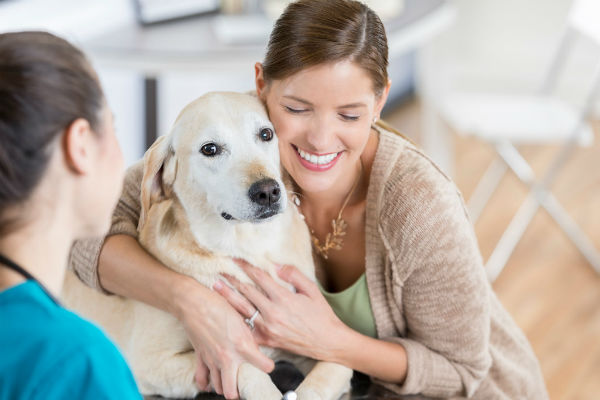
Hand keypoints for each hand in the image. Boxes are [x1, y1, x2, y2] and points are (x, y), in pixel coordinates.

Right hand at [174, 277, 274, 398]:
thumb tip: (255, 347)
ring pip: (218, 387)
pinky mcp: (200, 358)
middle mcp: (227, 357)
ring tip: (231, 380)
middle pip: (233, 392)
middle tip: (245, 382)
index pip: (264, 366)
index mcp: (242, 345)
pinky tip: (213, 381)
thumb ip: (249, 336)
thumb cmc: (219, 305)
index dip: (267, 366)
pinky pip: (202, 379)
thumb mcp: (242, 317)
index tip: (267, 365)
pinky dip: (207, 383)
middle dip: (240, 391)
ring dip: (225, 386)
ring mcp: (212, 360)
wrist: (194, 303)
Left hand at [213, 259, 349, 361]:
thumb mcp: (311, 290)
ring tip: (216, 286)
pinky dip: (236, 321)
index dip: (246, 266)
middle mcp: (272, 313)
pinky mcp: (266, 340)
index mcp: (283, 298)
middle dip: (232, 279)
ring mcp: (267, 328)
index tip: (235, 259)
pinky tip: (226, 313)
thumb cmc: (321, 314)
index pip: (259, 277)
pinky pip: (247, 330)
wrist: (327, 342)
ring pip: (242, 309)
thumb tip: (276, 265)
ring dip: (228, 297)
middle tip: (220, 270)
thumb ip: (294, 275)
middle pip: (246, 291)